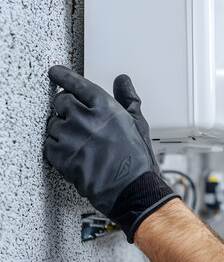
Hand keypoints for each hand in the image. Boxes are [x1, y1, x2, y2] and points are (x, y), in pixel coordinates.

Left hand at [44, 66, 177, 242]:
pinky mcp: (61, 157)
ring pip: (52, 123)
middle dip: (66, 108)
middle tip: (75, 118)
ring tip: (79, 140)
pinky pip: (48, 144)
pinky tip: (73, 153)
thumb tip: (123, 81)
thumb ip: (127, 98)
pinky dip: (57, 148)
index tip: (56, 72)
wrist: (131, 188)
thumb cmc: (136, 159)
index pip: (76, 83)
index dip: (63, 76)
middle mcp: (85, 119)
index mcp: (105, 107)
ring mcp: (71, 138)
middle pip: (61, 101)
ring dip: (61, 129)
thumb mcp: (138, 123)